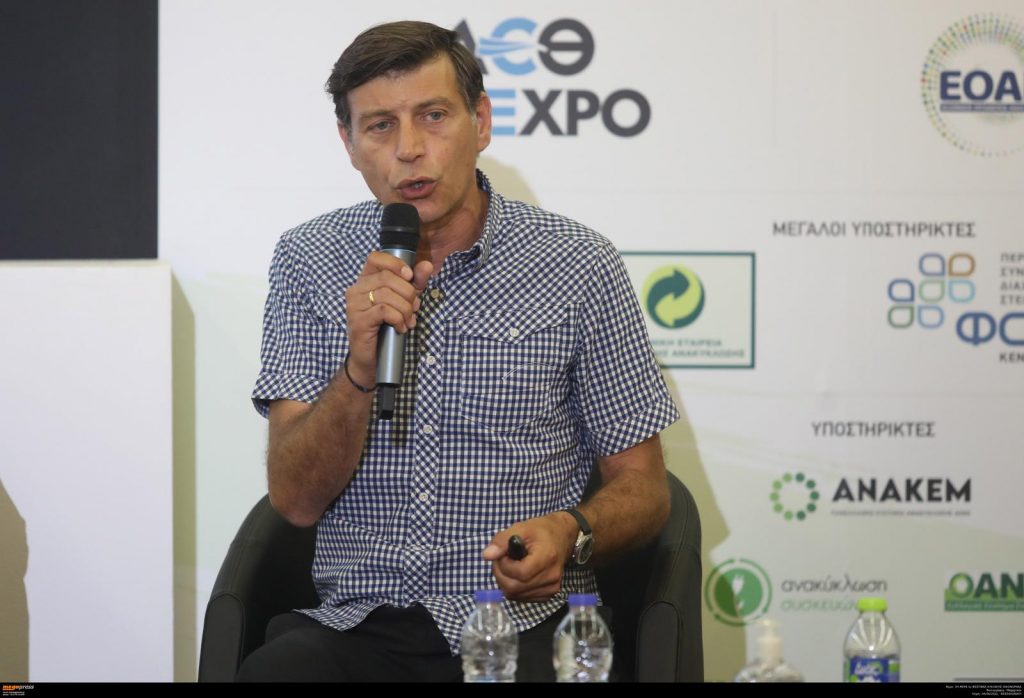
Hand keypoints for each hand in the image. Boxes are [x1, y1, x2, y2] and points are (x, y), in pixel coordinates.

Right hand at [344, 252, 432, 384]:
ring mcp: (354, 305)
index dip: (395, 264)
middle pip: (388, 278)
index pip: (375, 258)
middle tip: (414, 308)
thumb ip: (415, 283)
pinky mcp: (358, 320)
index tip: (409, 277)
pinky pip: (384, 311)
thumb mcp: (404, 301)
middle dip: (408, 293)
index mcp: (365, 281)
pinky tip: (400, 327)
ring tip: (407, 321)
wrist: (372, 359)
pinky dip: (398, 319)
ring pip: (387, 295)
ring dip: (405, 309)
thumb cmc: (386, 328)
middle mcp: (356, 290)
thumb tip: (426, 265)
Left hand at [482, 512, 577, 601]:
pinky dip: (514, 587)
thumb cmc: (540, 531)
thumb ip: (502, 540)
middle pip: (515, 587)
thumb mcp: (520, 528)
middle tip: (501, 560)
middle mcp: (551, 577)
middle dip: (500, 574)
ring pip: (515, 594)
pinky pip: (522, 597)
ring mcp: (551, 588)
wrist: (562, 537)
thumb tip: (487, 555)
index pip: (520, 573)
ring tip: (509, 565)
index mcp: (547, 558)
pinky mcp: (548, 594)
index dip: (505, 566)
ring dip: (505, 581)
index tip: (503, 554)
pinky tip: (517, 574)